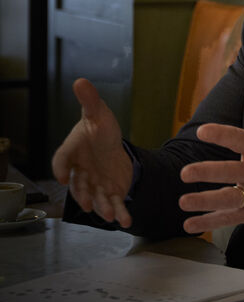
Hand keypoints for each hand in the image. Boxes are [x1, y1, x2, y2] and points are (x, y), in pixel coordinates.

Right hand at [51, 78, 133, 227]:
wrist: (114, 144)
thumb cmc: (100, 129)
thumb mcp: (98, 113)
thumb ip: (89, 100)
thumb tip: (80, 80)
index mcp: (73, 152)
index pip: (62, 161)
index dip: (61, 168)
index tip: (63, 176)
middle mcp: (81, 171)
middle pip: (78, 186)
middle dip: (83, 195)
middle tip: (87, 203)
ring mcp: (95, 184)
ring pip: (96, 198)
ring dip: (102, 207)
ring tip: (110, 215)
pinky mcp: (110, 191)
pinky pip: (113, 203)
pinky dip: (119, 213)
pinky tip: (125, 221)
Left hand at [178, 74, 243, 234]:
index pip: (240, 139)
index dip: (221, 135)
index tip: (203, 131)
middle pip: (231, 172)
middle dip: (208, 172)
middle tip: (185, 173)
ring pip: (228, 199)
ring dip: (205, 202)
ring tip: (183, 201)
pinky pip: (229, 218)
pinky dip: (209, 223)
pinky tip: (189, 224)